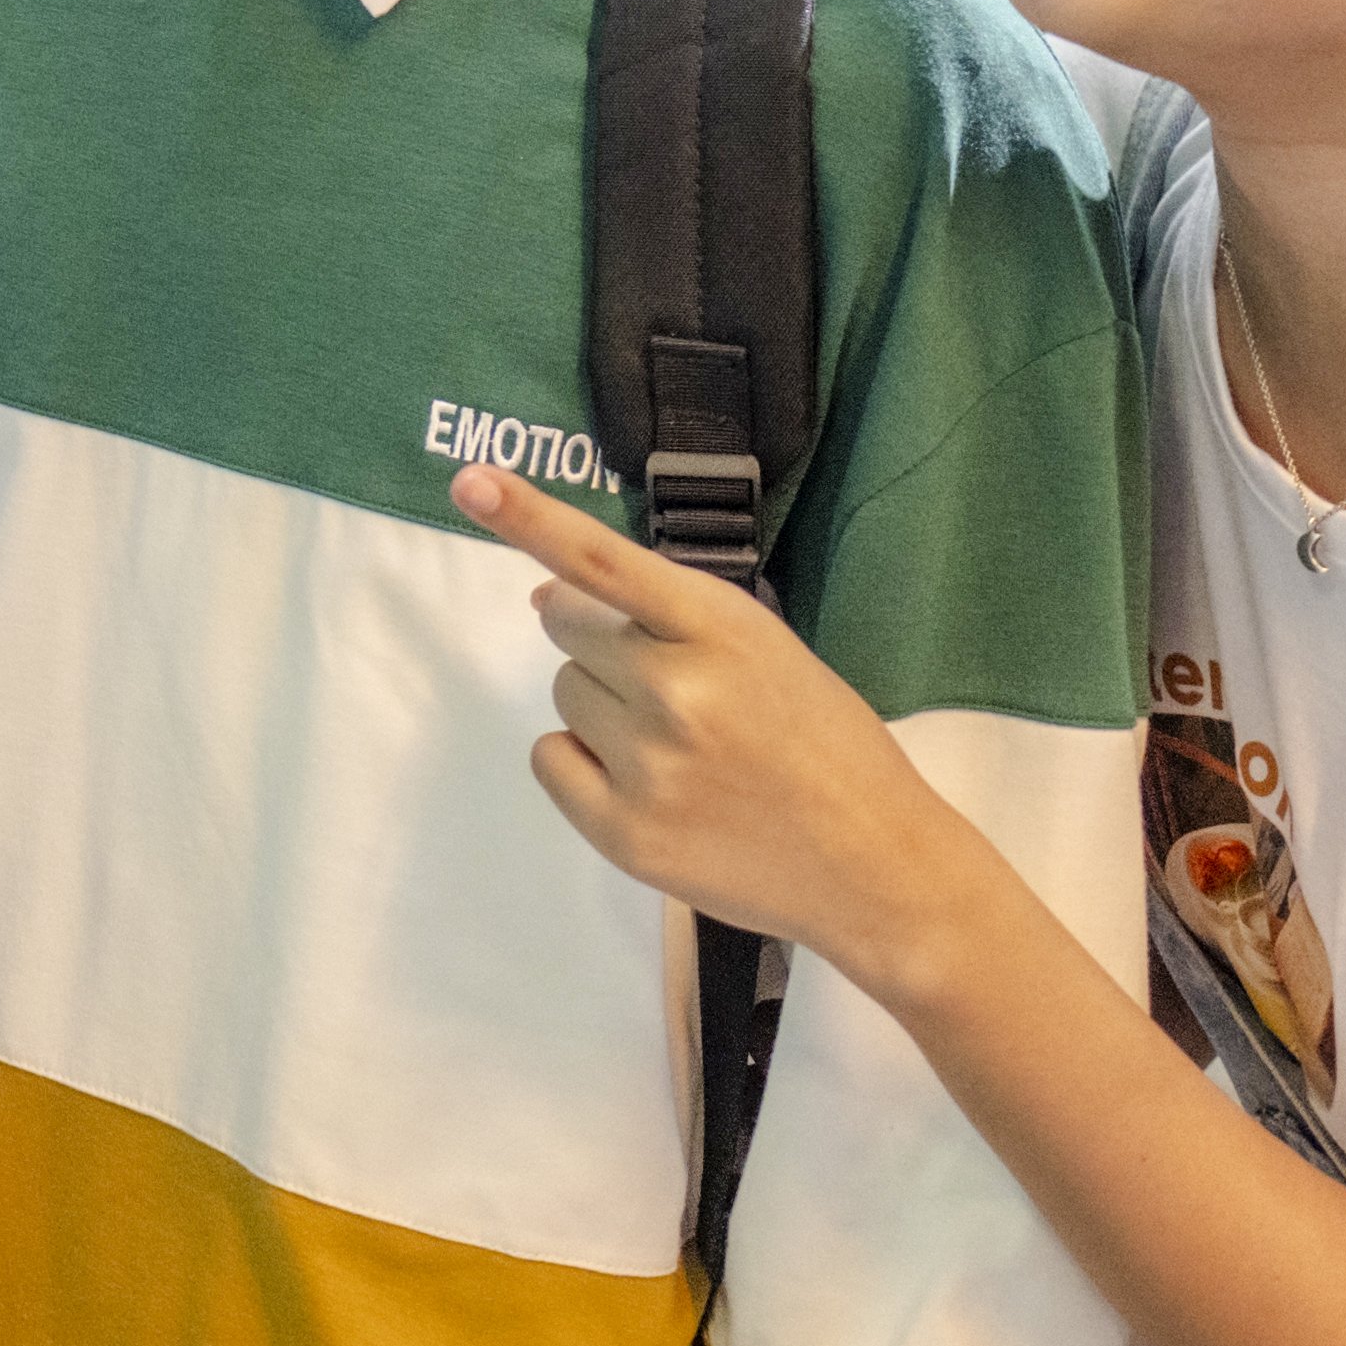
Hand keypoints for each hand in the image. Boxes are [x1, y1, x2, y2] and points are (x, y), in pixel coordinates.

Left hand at [456, 460, 956, 981]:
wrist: (873, 864)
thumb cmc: (824, 742)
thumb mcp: (766, 649)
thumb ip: (666, 616)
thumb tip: (544, 595)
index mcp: (722, 629)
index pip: (606, 560)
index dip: (531, 517)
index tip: (471, 481)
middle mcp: (675, 690)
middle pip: (567, 627)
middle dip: (600, 641)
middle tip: (668, 683)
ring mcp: (647, 766)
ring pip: (563, 694)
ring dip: (601, 705)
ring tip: (679, 743)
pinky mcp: (623, 833)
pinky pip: (551, 760)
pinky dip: (582, 764)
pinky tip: (649, 784)